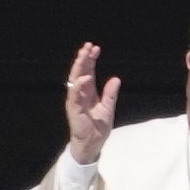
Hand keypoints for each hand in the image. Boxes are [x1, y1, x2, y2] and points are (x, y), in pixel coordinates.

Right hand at [64, 42, 120, 165]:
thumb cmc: (98, 127)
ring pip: (75, 79)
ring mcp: (75, 100)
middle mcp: (80, 93)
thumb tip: (116, 79)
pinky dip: (79, 85)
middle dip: (83, 58)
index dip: (91, 59)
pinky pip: (74, 95)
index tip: (96, 48)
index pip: (88, 71)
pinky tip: (85, 77)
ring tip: (84, 55)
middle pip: (80, 71)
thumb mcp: (108, 107)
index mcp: (88, 92)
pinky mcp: (74, 109)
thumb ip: (110, 93)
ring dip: (79, 67)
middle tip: (88, 46)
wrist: (93, 143)